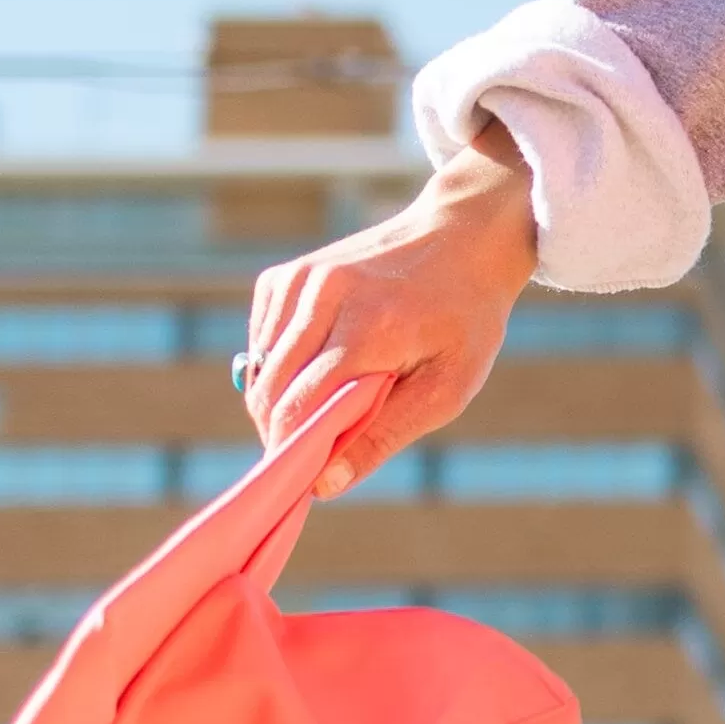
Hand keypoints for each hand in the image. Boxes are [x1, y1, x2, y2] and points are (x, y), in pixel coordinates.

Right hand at [242, 130, 535, 490]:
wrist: (461, 238)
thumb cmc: (464, 321)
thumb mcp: (448, 388)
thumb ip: (384, 436)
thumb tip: (323, 485)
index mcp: (370, 326)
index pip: (300, 405)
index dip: (292, 451)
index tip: (303, 481)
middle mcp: (324, 295)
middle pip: (271, 388)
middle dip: (280, 432)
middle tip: (310, 456)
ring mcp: (300, 280)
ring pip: (260, 367)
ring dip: (277, 401)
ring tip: (322, 413)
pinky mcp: (286, 276)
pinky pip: (262, 341)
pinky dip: (277, 366)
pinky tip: (317, 369)